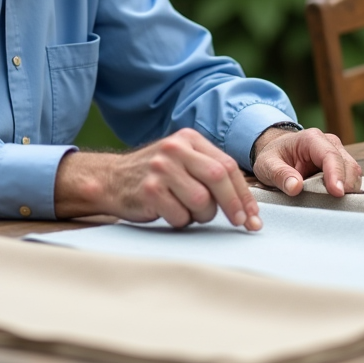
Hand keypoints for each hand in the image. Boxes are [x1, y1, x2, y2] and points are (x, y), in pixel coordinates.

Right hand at [54, 128, 262, 230]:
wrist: (111, 179)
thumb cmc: (156, 176)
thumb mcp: (183, 161)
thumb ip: (210, 172)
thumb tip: (247, 204)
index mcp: (189, 139)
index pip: (227, 166)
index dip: (243, 193)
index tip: (252, 215)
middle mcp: (175, 149)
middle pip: (218, 178)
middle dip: (234, 205)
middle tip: (240, 223)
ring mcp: (160, 168)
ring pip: (202, 200)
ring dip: (202, 215)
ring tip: (190, 212)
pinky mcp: (149, 190)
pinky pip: (180, 215)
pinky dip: (181, 221)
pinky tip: (170, 213)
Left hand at [251, 128, 361, 197]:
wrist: (277, 152)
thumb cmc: (273, 156)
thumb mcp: (267, 165)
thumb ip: (280, 175)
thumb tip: (296, 187)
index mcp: (312, 139)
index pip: (330, 155)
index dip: (336, 174)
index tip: (337, 193)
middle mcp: (330, 143)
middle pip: (348, 165)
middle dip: (346, 185)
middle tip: (337, 206)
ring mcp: (338, 154)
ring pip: (353, 173)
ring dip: (348, 189)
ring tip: (334, 205)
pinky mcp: (341, 166)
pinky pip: (351, 179)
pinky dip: (347, 191)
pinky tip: (336, 201)